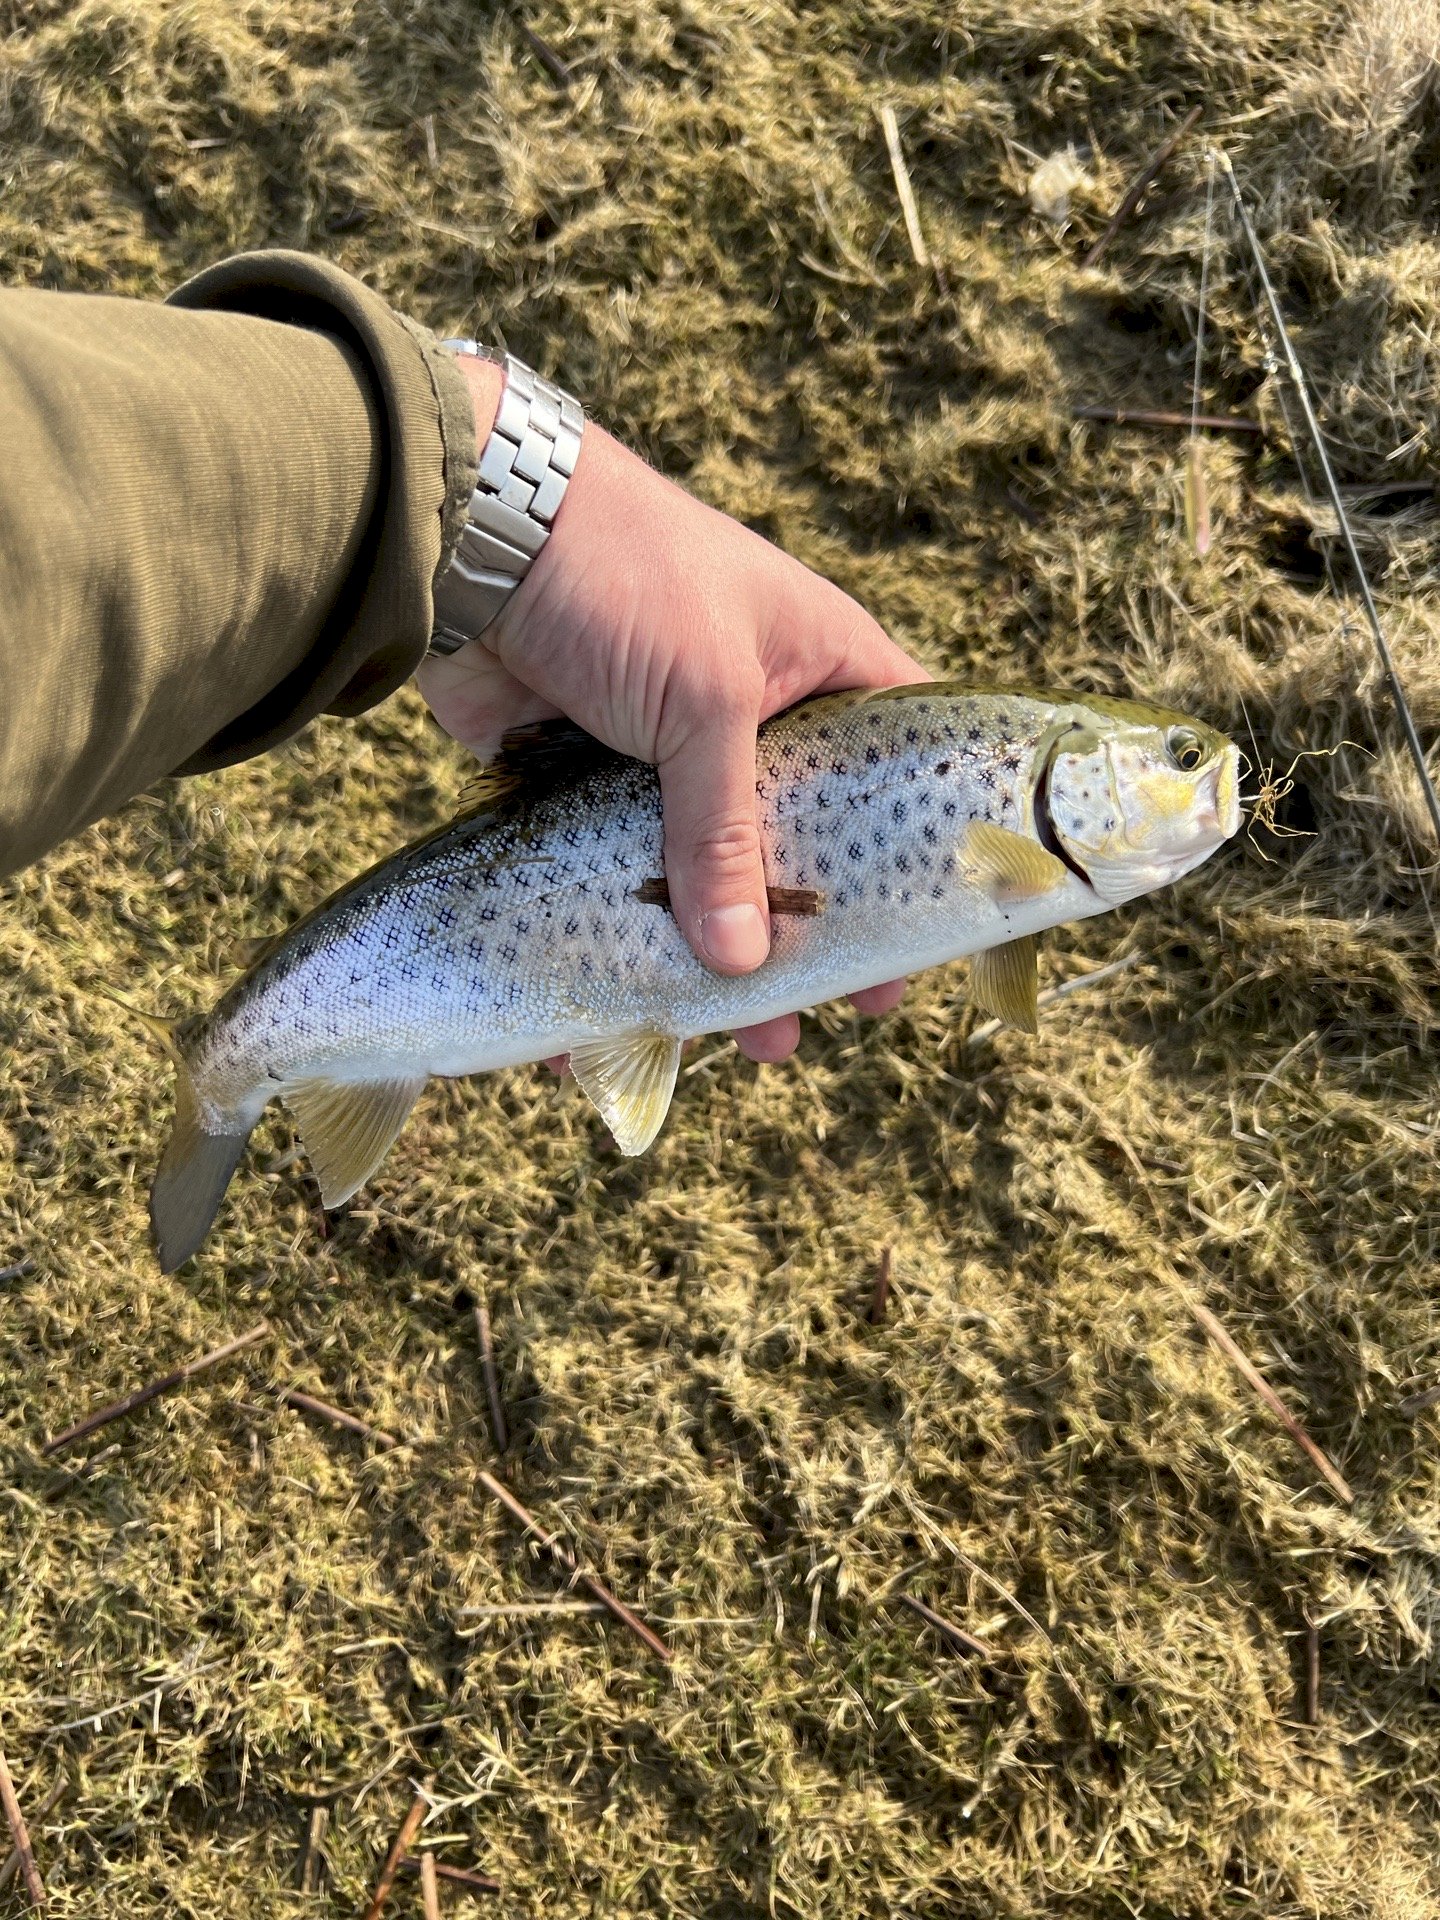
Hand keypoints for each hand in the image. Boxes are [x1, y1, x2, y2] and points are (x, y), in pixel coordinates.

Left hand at [417, 356, 925, 1060]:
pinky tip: (608, 1014)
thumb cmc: (627, 578)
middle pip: (800, 846)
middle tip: (835, 1014)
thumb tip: (741, 964)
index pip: (897, 766)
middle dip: (809, 934)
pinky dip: (609, 943)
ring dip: (712, 958)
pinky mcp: (582, 785)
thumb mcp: (706, 702)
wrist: (468, 531)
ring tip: (736, 1041)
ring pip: (702, 876)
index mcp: (817, 669)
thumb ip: (725, 834)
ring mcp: (664, 756)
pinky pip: (609, 878)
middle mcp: (752, 717)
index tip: (922, 940)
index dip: (915, 854)